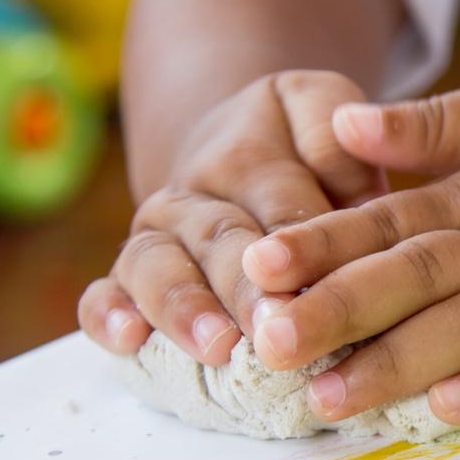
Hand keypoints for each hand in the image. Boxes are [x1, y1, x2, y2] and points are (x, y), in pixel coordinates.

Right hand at [79, 71, 386, 364]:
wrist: (226, 150)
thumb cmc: (296, 147)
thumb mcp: (317, 114)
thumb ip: (336, 140)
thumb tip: (358, 179)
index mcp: (245, 157)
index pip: (276, 198)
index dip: (296, 238)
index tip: (316, 278)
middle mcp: (192, 199)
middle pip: (218, 240)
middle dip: (246, 288)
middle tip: (273, 329)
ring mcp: (155, 239)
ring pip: (156, 267)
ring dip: (184, 308)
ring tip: (215, 346)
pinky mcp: (126, 278)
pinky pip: (101, 295)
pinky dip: (108, 317)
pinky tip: (129, 341)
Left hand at [240, 66, 459, 423]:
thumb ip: (432, 123)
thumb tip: (340, 128)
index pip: (391, 219)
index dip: (322, 245)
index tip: (257, 272)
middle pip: (420, 276)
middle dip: (340, 311)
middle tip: (266, 346)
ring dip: (403, 361)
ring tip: (331, 395)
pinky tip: (454, 408)